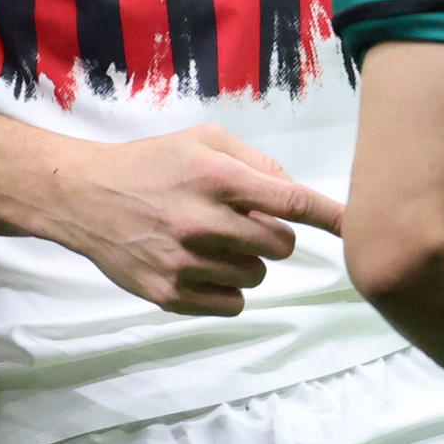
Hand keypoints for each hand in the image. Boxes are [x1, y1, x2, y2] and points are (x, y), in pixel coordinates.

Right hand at [42, 125, 342, 316]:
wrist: (84, 198)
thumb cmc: (152, 163)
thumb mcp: (202, 140)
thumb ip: (255, 161)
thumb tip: (292, 191)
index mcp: (215, 177)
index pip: (289, 201)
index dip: (330, 215)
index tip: (359, 226)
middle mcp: (202, 221)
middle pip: (280, 246)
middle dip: (272, 234)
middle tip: (243, 221)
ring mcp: (185, 263)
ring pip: (258, 276)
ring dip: (247, 260)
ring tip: (211, 239)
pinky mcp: (170, 296)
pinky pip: (233, 303)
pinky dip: (228, 288)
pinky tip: (201, 265)